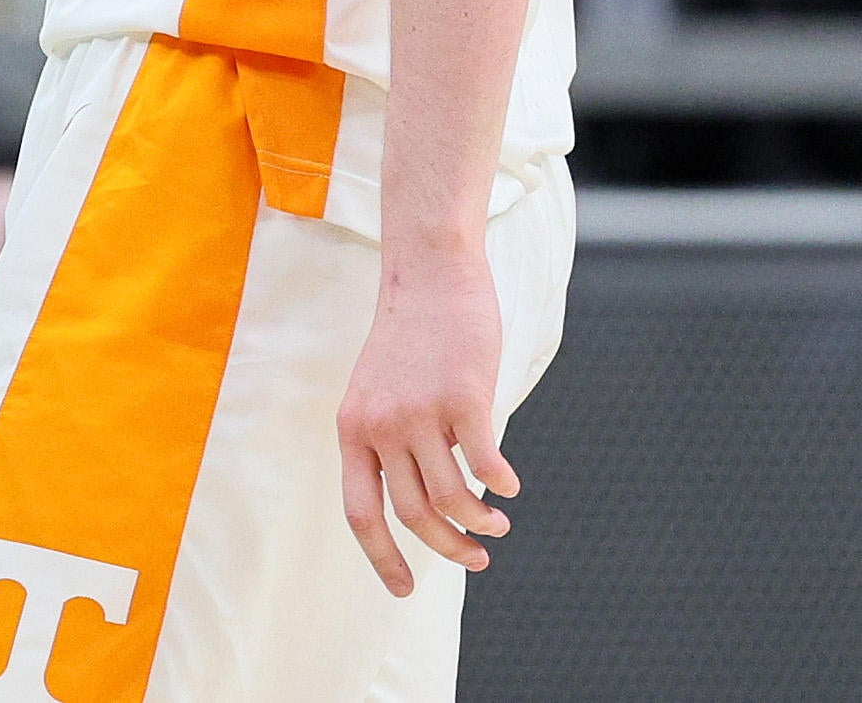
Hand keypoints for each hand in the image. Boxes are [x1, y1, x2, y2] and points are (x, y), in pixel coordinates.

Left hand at [337, 241, 516, 596]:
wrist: (428, 272)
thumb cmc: (409, 336)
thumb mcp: (378, 391)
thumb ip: (389, 441)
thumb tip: (426, 503)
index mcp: (352, 428)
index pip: (361, 512)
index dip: (382, 558)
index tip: (405, 590)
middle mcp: (380, 425)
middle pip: (414, 515)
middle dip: (449, 549)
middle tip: (478, 558)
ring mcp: (420, 412)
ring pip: (452, 497)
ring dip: (480, 521)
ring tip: (498, 524)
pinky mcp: (463, 397)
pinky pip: (485, 462)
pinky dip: (500, 483)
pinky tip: (509, 486)